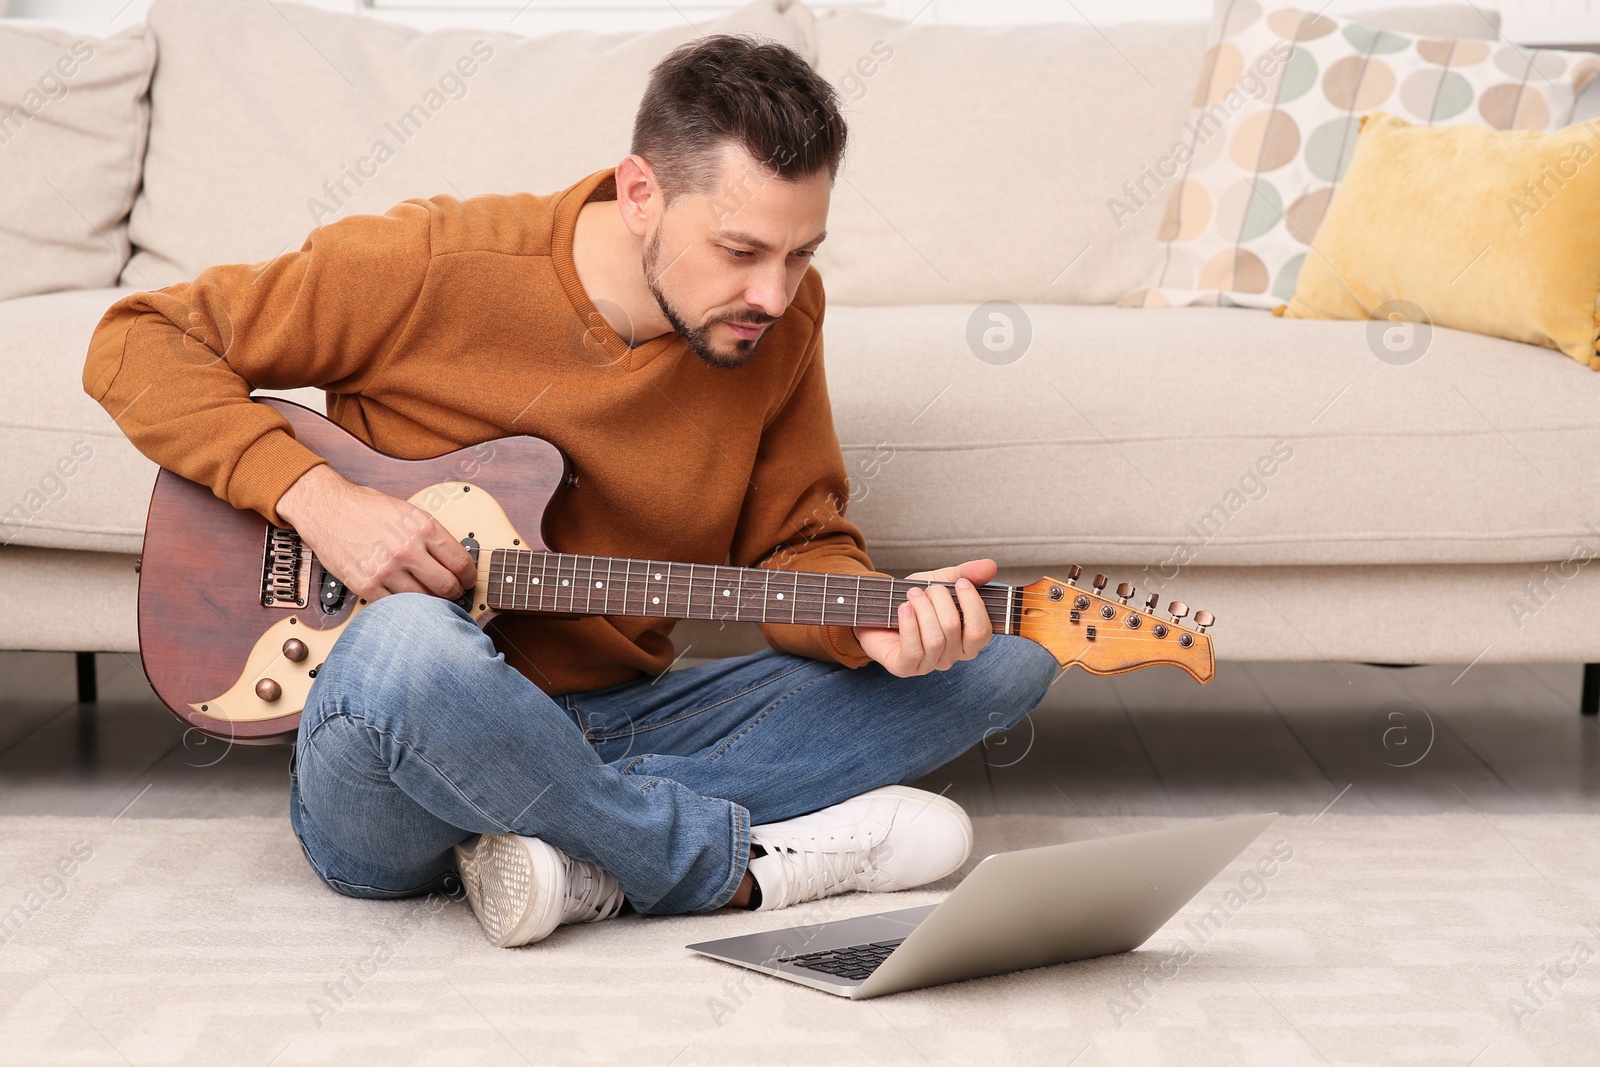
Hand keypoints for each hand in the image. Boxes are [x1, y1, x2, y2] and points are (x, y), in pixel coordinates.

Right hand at [275, 463, 476, 602]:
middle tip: (454, 593)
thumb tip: (455, 560)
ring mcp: (386, 569)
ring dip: (432, 603)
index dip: (470, 577)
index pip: (461, 563)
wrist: (326, 508)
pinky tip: (407, 600)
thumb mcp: (408, 511)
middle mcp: (407, 549)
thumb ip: (432, 535)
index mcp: (423, 527)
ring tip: (431, 598)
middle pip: (447, 586)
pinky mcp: (366, 585)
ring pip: (424, 601)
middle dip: (456, 593)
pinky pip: (396, 606)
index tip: (469, 580)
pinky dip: (405, 606)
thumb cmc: (367, 508)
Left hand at [854, 558, 996, 677]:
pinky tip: (903, 608)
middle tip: (926, 588)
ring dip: (922, 608)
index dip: (973, 605)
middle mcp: (951, 656)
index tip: (960, 583)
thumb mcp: (941, 580)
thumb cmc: (914, 599)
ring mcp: (928, 665)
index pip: (982, 632)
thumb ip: (967, 574)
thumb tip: (991, 566)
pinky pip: (914, 649)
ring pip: (935, 639)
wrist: (879, 608)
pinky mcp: (905, 668)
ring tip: (912, 594)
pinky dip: (909, 623)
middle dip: (939, 600)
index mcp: (966, 639)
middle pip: (954, 628)